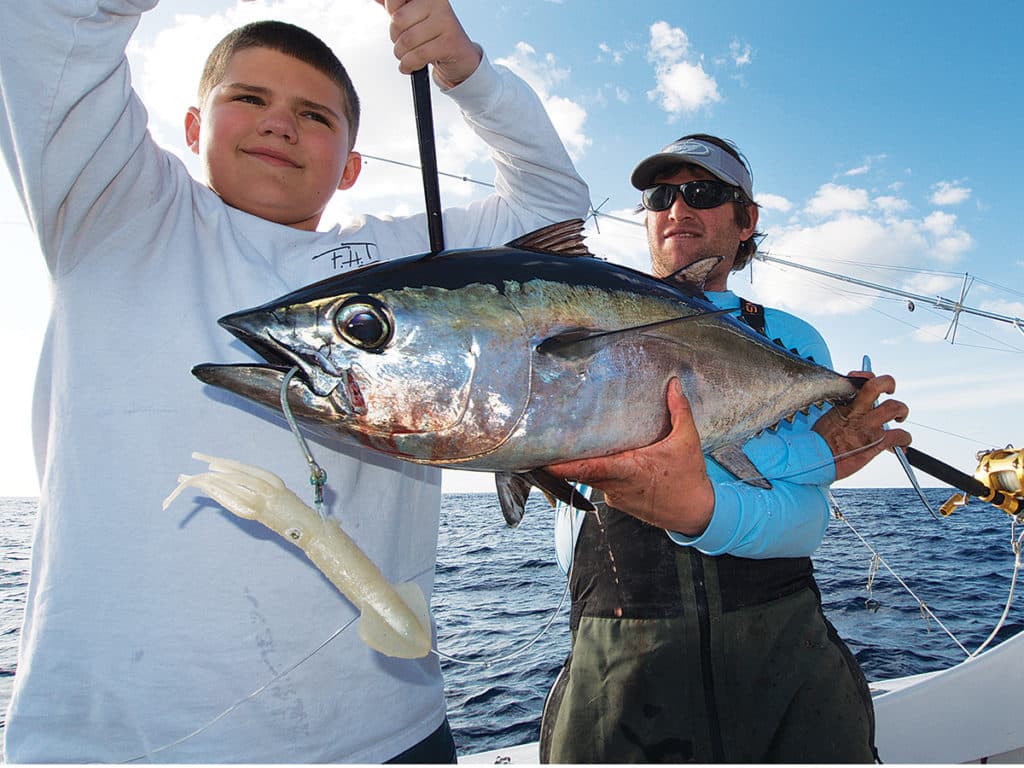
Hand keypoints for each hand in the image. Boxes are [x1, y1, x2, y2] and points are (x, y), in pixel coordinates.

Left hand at [376, 0, 481, 86]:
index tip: (400, 26)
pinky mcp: (449, 42)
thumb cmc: (433, 36)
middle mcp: (437, 3)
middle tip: (405, 44)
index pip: (394, 0)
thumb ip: (395, 7)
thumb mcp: (412, 18)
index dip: (391, 16)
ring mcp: (445, 21)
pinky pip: (418, 55)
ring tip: (408, 56)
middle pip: (398, 21)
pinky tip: (411, 66)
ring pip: (407, 40)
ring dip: (402, 55)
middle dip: (395, 38)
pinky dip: (409, 65)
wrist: (459, 57)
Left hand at [545, 379, 714, 535]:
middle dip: (561, 460)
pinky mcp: (617, 501)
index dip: (562, 467)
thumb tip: (673, 383)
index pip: (588, 469)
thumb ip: (679, 410)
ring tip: (565, 445)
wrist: (695, 513)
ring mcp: (614, 496)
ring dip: (578, 465)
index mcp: (630, 470)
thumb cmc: (689, 477)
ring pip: (588, 479)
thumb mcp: (687, 441)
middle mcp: (616, 486)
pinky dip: (594, 472)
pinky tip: (594, 457)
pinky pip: (599, 484)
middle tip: (544, 442)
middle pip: (579, 473)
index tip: (542, 460)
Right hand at [812, 372, 911, 480]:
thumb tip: (849, 420)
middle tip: (891, 390)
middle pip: (877, 386)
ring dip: (902, 411)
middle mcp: (856, 412)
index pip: (858, 381)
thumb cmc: (817, 447)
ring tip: (900, 417)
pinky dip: (905, 439)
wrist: (814, 460)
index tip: (865, 378)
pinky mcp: (876, 442)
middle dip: (889, 384)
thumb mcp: (826, 423)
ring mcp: (867, 426)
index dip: (866, 376)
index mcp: (843, 406)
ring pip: (894, 407)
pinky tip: (902, 445)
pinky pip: (899, 435)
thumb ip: (840, 417)